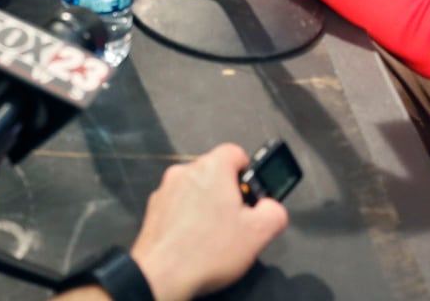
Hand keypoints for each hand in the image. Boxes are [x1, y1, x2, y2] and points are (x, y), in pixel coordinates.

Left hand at [128, 145, 288, 300]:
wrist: (163, 276)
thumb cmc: (205, 252)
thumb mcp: (259, 233)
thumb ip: (275, 212)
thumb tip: (272, 207)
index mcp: (211, 168)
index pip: (237, 153)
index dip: (250, 173)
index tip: (252, 193)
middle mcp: (185, 172)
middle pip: (216, 174)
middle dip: (229, 195)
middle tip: (238, 222)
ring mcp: (166, 190)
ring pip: (197, 191)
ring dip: (208, 208)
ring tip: (216, 236)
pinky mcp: (155, 209)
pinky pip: (179, 206)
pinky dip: (189, 219)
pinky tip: (197, 241)